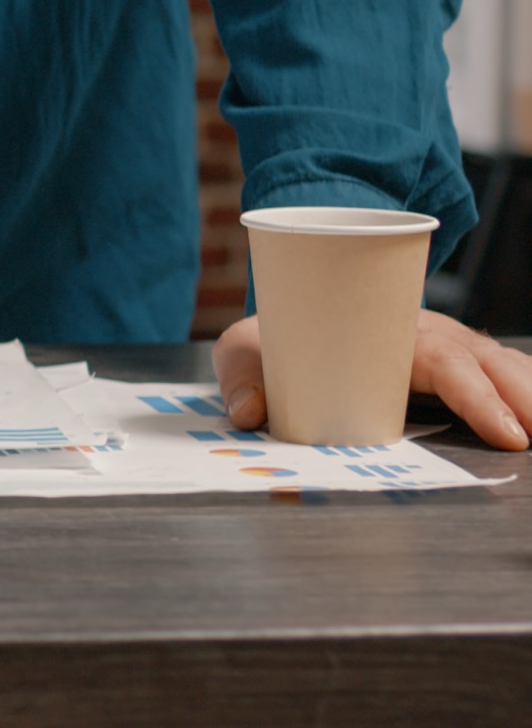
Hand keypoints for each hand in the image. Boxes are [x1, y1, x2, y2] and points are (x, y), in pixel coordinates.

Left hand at [215, 310, 531, 450]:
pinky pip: (494, 369)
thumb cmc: (274, 334)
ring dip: (528, 393)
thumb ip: (242, 378)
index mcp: (382, 328)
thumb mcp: (246, 348)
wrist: (283, 313)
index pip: (443, 359)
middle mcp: (422, 332)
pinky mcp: (448, 360)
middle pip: (483, 360)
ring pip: (496, 362)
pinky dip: (522, 388)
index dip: (477, 394)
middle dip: (518, 398)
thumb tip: (250, 414)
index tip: (506, 431)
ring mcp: (440, 343)